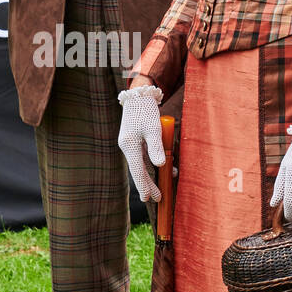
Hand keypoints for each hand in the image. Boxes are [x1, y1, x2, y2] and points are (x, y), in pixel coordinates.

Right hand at [117, 84, 164, 201]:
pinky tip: (164, 167)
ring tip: (163, 185)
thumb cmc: (146, 110)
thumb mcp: (154, 128)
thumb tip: (160, 165)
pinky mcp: (134, 140)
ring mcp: (130, 143)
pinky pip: (143, 156)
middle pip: (138, 170)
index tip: (149, 198)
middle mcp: (127, 146)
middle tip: (157, 198)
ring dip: (152, 174)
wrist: (138, 94)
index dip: (144, 185)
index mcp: (129, 145)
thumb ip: (156, 147)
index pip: (137, 170)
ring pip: (141, 164)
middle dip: (148, 184)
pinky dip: (152, 162)